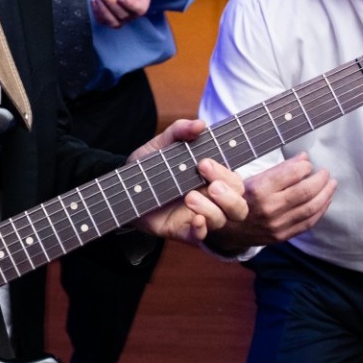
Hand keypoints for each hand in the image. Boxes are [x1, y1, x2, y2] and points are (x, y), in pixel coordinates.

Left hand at [91, 0, 150, 27]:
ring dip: (103, 11)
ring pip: (113, 22)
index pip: (138, 9)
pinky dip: (97, 12)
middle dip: (111, 3)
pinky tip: (94, 0)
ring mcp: (121, 19)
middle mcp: (132, 14)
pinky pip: (102, 21)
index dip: (129, 4)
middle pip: (123, 15)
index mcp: (142, 3)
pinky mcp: (109, 19)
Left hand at [129, 118, 247, 243]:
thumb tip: (200, 124)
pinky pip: (200, 237)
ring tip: (190, 197)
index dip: (224, 173)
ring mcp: (198, 215)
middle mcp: (210, 198)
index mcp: (212, 178)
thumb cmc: (148, 167)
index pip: (233, 179)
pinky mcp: (183, 230)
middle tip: (210, 185)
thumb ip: (180, 131)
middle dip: (228, 194)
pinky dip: (202, 230)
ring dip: (213, 210)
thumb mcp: (161, 145)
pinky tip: (196, 221)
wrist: (123, 189)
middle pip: (238, 203)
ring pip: (223, 220)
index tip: (203, 163)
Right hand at [208, 153, 335, 251]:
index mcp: (258, 190)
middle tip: (325, 172)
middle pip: (305, 191)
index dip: (304, 167)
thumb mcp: (251, 178)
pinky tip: (325, 200)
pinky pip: (308, 223)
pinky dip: (321, 210)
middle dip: (320, 179)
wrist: (226, 230)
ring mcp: (277, 225)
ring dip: (325, 194)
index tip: (308, 163)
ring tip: (331, 184)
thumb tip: (304, 158)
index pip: (291, 174)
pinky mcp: (282, 236)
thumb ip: (279, 168)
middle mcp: (268, 208)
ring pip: (311, 208)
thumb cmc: (239, 199)